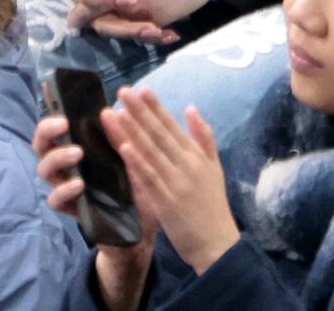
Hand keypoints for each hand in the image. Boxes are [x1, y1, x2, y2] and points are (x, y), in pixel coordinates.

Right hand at [34, 112, 155, 310]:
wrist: (142, 226)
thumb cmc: (135, 185)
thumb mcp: (132, 158)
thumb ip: (120, 138)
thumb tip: (110, 111)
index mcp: (79, 146)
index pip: (56, 126)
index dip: (50, 112)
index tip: (57, 100)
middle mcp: (66, 165)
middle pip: (41, 144)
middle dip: (47, 131)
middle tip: (64, 124)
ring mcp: (65, 186)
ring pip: (44, 169)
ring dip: (57, 157)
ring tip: (78, 153)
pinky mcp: (69, 208)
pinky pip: (55, 199)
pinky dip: (64, 190)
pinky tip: (79, 184)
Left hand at [39, 0, 223, 39]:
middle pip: (87, 8)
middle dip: (77, 16)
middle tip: (72, 20)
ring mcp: (136, 8)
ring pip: (111, 24)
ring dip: (103, 28)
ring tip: (97, 29)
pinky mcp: (154, 20)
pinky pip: (140, 31)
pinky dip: (139, 32)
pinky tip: (139, 32)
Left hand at [103, 86, 240, 273]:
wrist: (217, 244)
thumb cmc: (213, 205)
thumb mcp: (216, 167)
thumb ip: (204, 137)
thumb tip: (190, 107)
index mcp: (196, 156)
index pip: (172, 127)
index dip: (156, 107)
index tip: (142, 89)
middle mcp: (186, 165)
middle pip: (159, 135)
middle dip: (139, 112)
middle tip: (123, 91)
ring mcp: (175, 183)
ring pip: (150, 152)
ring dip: (132, 131)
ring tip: (115, 112)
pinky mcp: (165, 202)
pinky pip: (148, 179)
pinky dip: (136, 162)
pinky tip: (124, 147)